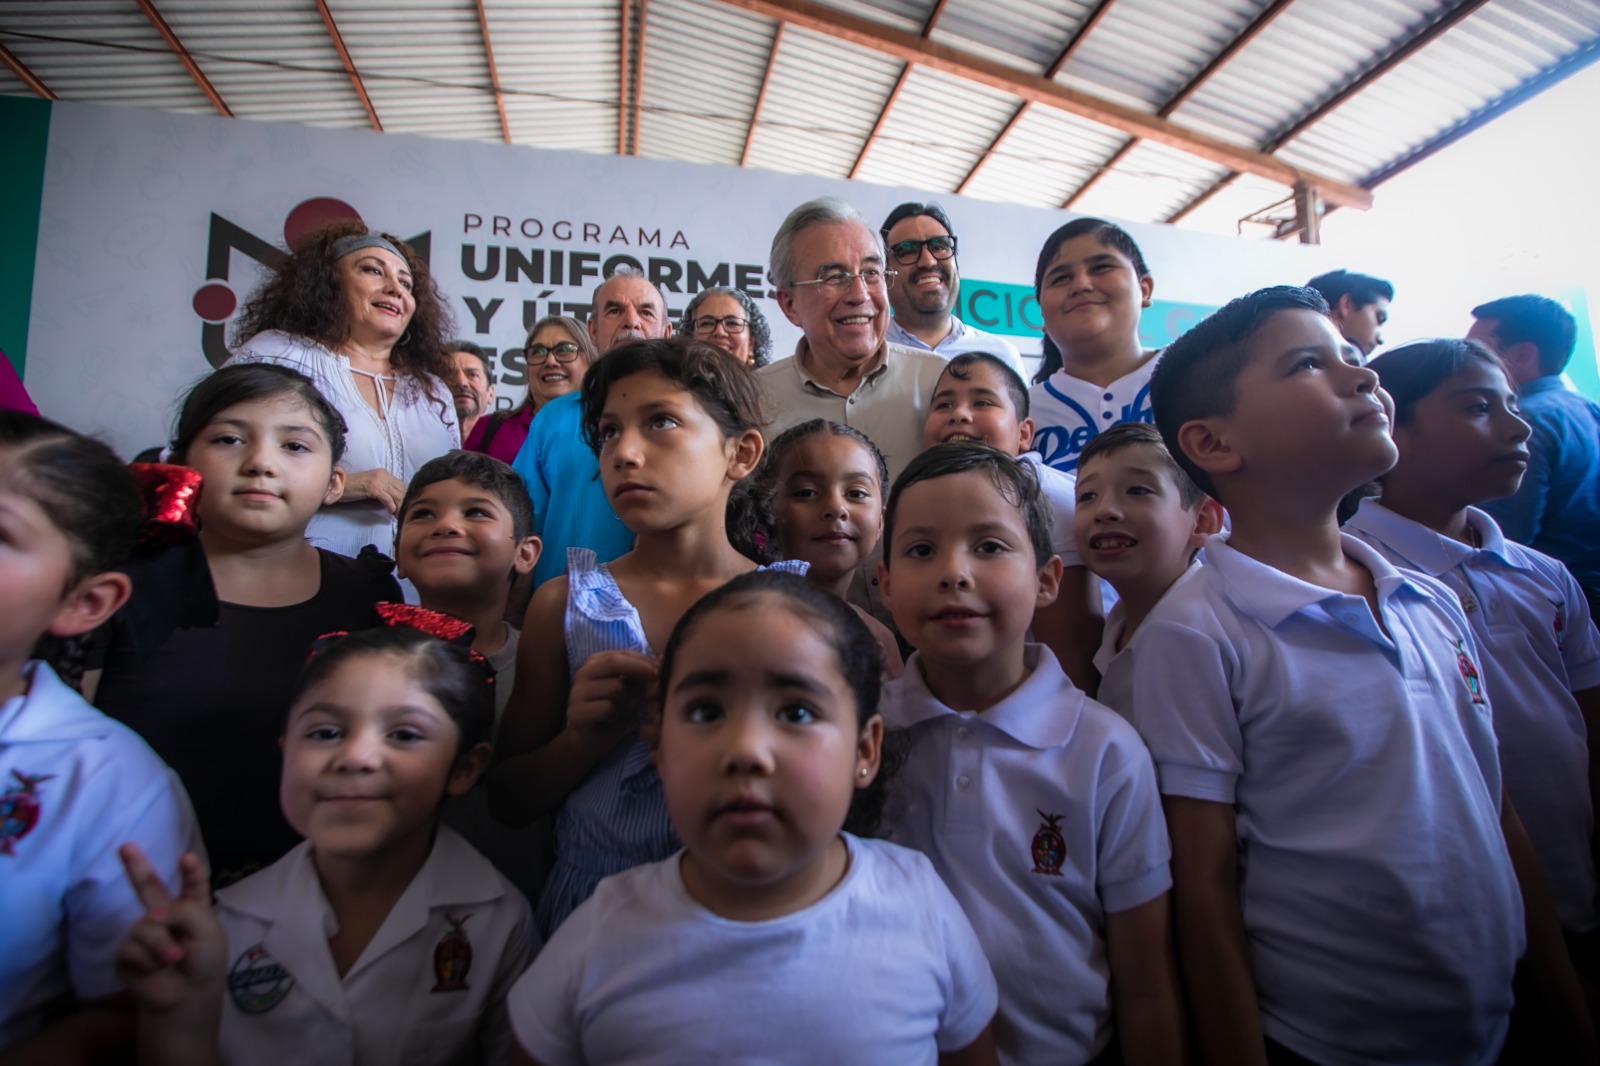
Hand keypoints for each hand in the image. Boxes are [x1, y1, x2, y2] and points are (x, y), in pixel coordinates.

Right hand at [114, 845, 225, 1014]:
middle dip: (136, 866)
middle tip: (125, 846)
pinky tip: (155, 969)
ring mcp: (143, 932)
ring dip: (161, 944)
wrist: (187, 996)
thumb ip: (185, 910)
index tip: (187, 858)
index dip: (190, 871)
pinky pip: (131, 947)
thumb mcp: (207, 931)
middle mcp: (165, 915)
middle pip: (148, 886)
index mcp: (191, 907)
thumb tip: (154, 913)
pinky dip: (148, 959)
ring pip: (145, 925)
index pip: (191, 884)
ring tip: (174, 959)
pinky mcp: (126, 953)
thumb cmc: (205, 962)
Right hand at [341, 468, 407, 513]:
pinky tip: (390, 512)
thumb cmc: (354, 488)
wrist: (339, 486)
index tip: (405, 506)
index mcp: (384, 473)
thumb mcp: (372, 486)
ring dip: (399, 507)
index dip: (405, 496)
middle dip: (404, 502)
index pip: (401, 485)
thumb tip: (396, 500)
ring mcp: (378, 481)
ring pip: (396, 495)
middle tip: (404, 514)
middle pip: (401, 490)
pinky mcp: (373, 488)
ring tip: (398, 515)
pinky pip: (387, 498)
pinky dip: (391, 506)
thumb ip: (384, 489)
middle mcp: (383, 475)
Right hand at [567, 650, 657, 756]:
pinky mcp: (576, 712)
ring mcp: (577, 692)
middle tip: (655, 679)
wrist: (593, 737)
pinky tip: (611, 721)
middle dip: (639, 670)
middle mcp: (583, 673)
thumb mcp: (631, 688)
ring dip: (627, 701)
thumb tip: (663, 659)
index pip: (622, 654)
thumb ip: (642, 673)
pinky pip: (608, 708)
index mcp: (595, 662)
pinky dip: (616, 715)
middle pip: (614, 663)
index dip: (643, 661)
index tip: (660, 669)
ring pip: (615, 687)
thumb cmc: (615, 709)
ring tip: (623, 710)